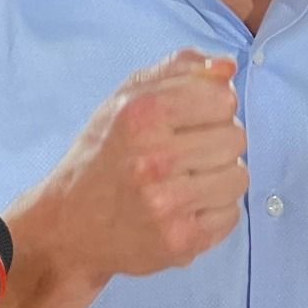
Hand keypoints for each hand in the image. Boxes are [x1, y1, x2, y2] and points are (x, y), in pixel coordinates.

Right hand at [16, 49, 248, 287]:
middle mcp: (153, 160)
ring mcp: (167, 204)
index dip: (212, 107)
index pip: (224, 99)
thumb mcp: (128, 98)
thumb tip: (228, 67)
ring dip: (219, 177)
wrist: (69, 226)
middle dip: (216, 142)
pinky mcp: (180, 241)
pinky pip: (231, 215)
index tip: (190, 119)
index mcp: (141, 115)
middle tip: (184, 154)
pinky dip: (214, 211)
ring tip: (186, 181)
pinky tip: (185, 208)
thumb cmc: (104, 154)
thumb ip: (180, 69)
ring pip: (239, 177)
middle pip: (236, 138)